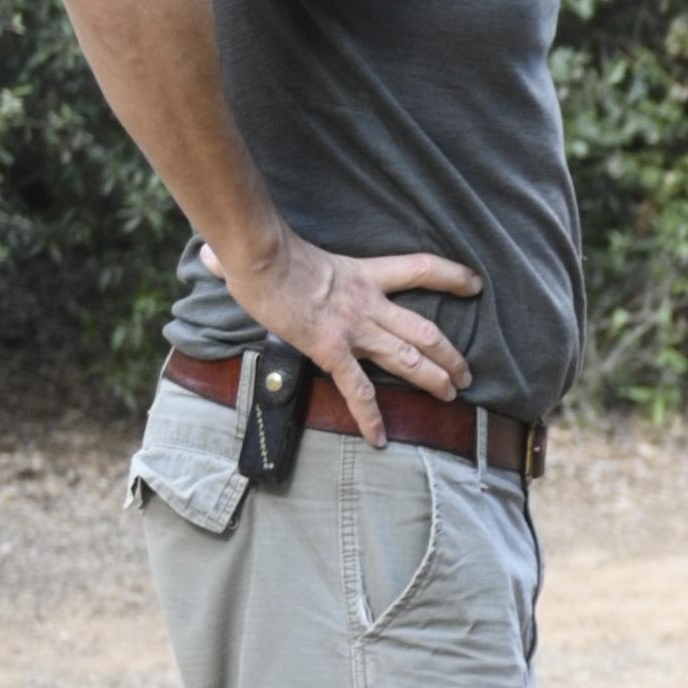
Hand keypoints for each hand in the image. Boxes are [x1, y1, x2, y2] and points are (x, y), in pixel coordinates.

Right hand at [233, 227, 486, 443]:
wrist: (259, 258)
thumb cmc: (262, 250)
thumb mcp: (278, 248)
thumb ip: (264, 251)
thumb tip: (212, 256)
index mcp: (362, 275)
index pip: (420, 269)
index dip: (451, 276)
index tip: (475, 284)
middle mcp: (367, 303)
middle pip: (424, 329)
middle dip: (450, 354)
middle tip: (467, 374)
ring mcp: (353, 328)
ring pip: (408, 357)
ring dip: (434, 378)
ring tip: (452, 395)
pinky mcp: (332, 349)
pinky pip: (358, 390)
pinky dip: (371, 417)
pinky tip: (380, 440)